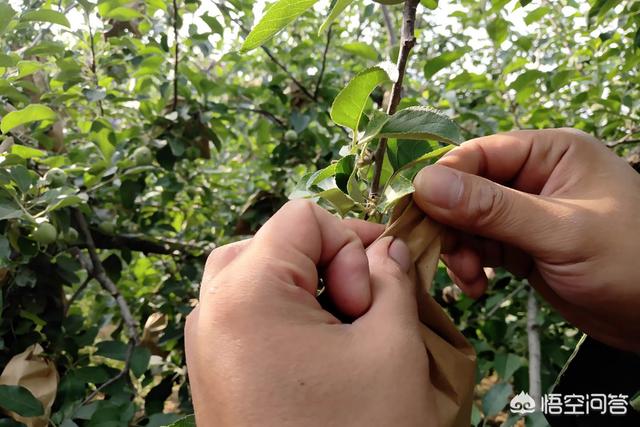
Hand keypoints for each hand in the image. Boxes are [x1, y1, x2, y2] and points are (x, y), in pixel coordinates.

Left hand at [185, 200, 436, 425]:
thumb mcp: (392, 349)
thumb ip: (393, 281)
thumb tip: (386, 249)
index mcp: (245, 294)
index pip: (301, 217)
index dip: (350, 237)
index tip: (375, 286)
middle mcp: (211, 314)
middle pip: (270, 245)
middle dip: (324, 262)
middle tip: (358, 308)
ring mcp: (205, 349)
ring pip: (255, 280)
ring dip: (306, 290)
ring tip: (344, 334)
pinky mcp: (214, 377)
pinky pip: (246, 319)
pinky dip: (285, 318)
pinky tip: (321, 356)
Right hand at [413, 128, 639, 351]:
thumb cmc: (630, 262)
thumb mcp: (559, 232)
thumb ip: (491, 208)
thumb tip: (424, 183)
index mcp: (550, 153)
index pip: (478, 154)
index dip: (443, 179)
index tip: (417, 210)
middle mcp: (533, 177)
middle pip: (465, 189)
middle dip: (449, 223)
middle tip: (439, 253)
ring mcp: (525, 214)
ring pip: (467, 221)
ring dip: (457, 248)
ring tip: (465, 277)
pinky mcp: (521, 246)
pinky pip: (479, 247)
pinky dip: (469, 265)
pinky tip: (474, 286)